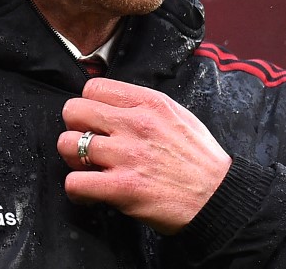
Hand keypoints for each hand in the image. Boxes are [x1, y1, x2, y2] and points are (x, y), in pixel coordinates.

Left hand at [57, 78, 231, 234]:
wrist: (218, 198)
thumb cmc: (200, 160)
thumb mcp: (178, 115)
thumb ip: (146, 106)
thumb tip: (114, 105)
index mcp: (150, 103)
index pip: (94, 87)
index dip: (88, 104)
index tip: (94, 120)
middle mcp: (136, 124)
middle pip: (74, 111)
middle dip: (75, 128)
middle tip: (86, 143)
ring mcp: (127, 156)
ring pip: (67, 145)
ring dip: (72, 159)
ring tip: (87, 168)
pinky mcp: (122, 188)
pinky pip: (75, 182)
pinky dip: (76, 189)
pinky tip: (88, 192)